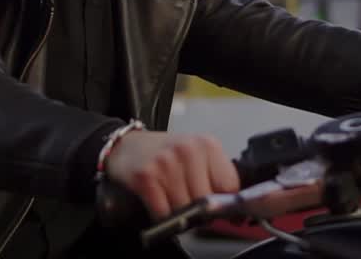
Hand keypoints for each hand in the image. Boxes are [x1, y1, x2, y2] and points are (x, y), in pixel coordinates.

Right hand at [104, 131, 240, 218]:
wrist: (127, 145)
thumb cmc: (165, 153)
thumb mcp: (197, 155)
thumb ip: (216, 176)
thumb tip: (233, 212)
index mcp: (207, 144)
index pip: (229, 187)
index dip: (223, 203)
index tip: (217, 207)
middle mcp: (188, 151)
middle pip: (207, 202)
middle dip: (200, 211)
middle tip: (190, 204)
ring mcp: (166, 163)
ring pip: (186, 211)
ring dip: (180, 215)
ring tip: (172, 199)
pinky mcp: (146, 177)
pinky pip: (163, 213)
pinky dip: (162, 216)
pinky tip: (159, 203)